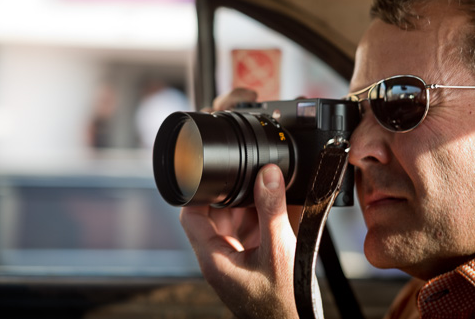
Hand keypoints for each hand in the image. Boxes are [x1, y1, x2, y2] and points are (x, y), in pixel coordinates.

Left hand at [180, 88, 298, 317]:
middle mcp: (221, 259)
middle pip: (216, 213)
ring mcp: (237, 261)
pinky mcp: (253, 263)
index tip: (216, 170)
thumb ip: (272, 210)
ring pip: (236, 221)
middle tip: (258, 178)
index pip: (191, 215)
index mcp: (214, 259)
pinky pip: (254, 232)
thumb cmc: (284, 303)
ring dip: (253, 205)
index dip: (199, 189)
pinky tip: (284, 211)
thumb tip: (268, 173)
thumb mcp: (279, 250)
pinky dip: (266, 219)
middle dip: (235, 193)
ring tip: (274, 195)